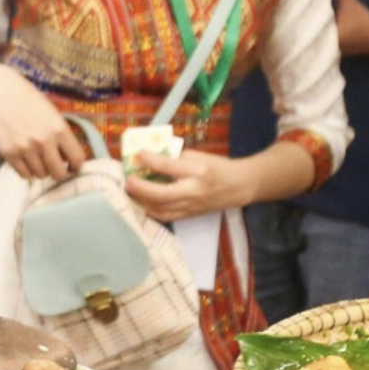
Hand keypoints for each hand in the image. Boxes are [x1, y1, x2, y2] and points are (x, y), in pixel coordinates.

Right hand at [0, 65, 86, 180]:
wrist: (2, 93)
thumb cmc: (31, 101)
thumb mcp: (54, 115)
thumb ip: (63, 137)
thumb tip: (69, 161)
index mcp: (59, 129)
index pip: (77, 159)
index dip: (77, 166)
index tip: (73, 167)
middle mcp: (43, 141)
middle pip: (58, 173)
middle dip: (59, 172)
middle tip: (55, 166)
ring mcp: (24, 149)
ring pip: (40, 175)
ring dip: (42, 170)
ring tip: (38, 158)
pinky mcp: (8, 153)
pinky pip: (23, 174)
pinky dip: (27, 170)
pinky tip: (27, 160)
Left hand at [123, 143, 262, 218]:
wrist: (239, 186)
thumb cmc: (219, 167)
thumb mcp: (200, 156)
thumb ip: (177, 157)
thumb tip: (152, 157)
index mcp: (198, 171)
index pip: (169, 166)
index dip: (150, 159)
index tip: (138, 153)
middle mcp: (194, 191)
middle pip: (162, 194)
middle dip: (141, 188)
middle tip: (128, 180)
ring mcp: (191, 206)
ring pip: (161, 209)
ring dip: (142, 201)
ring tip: (132, 190)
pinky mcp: (190, 215)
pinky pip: (166, 216)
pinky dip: (151, 209)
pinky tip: (143, 201)